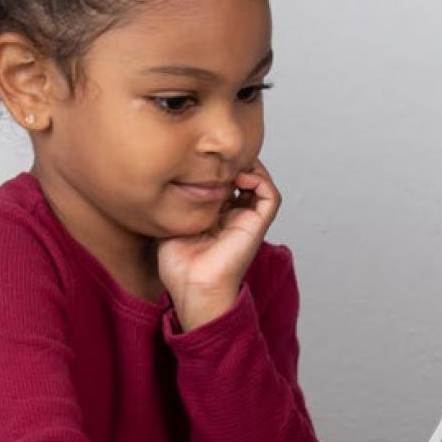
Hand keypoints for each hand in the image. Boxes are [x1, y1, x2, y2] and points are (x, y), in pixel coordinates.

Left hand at [158, 161, 280, 330]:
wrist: (192, 287)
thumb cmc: (180, 265)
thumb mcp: (171, 222)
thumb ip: (175, 201)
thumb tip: (171, 178)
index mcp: (217, 216)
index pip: (225, 182)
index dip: (217, 166)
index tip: (201, 157)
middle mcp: (235, 215)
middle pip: (244, 178)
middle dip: (233, 162)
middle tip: (217, 154)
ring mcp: (247, 220)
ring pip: (261, 183)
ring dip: (249, 167)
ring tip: (230, 163)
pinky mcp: (257, 226)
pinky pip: (270, 196)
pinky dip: (260, 180)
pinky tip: (240, 177)